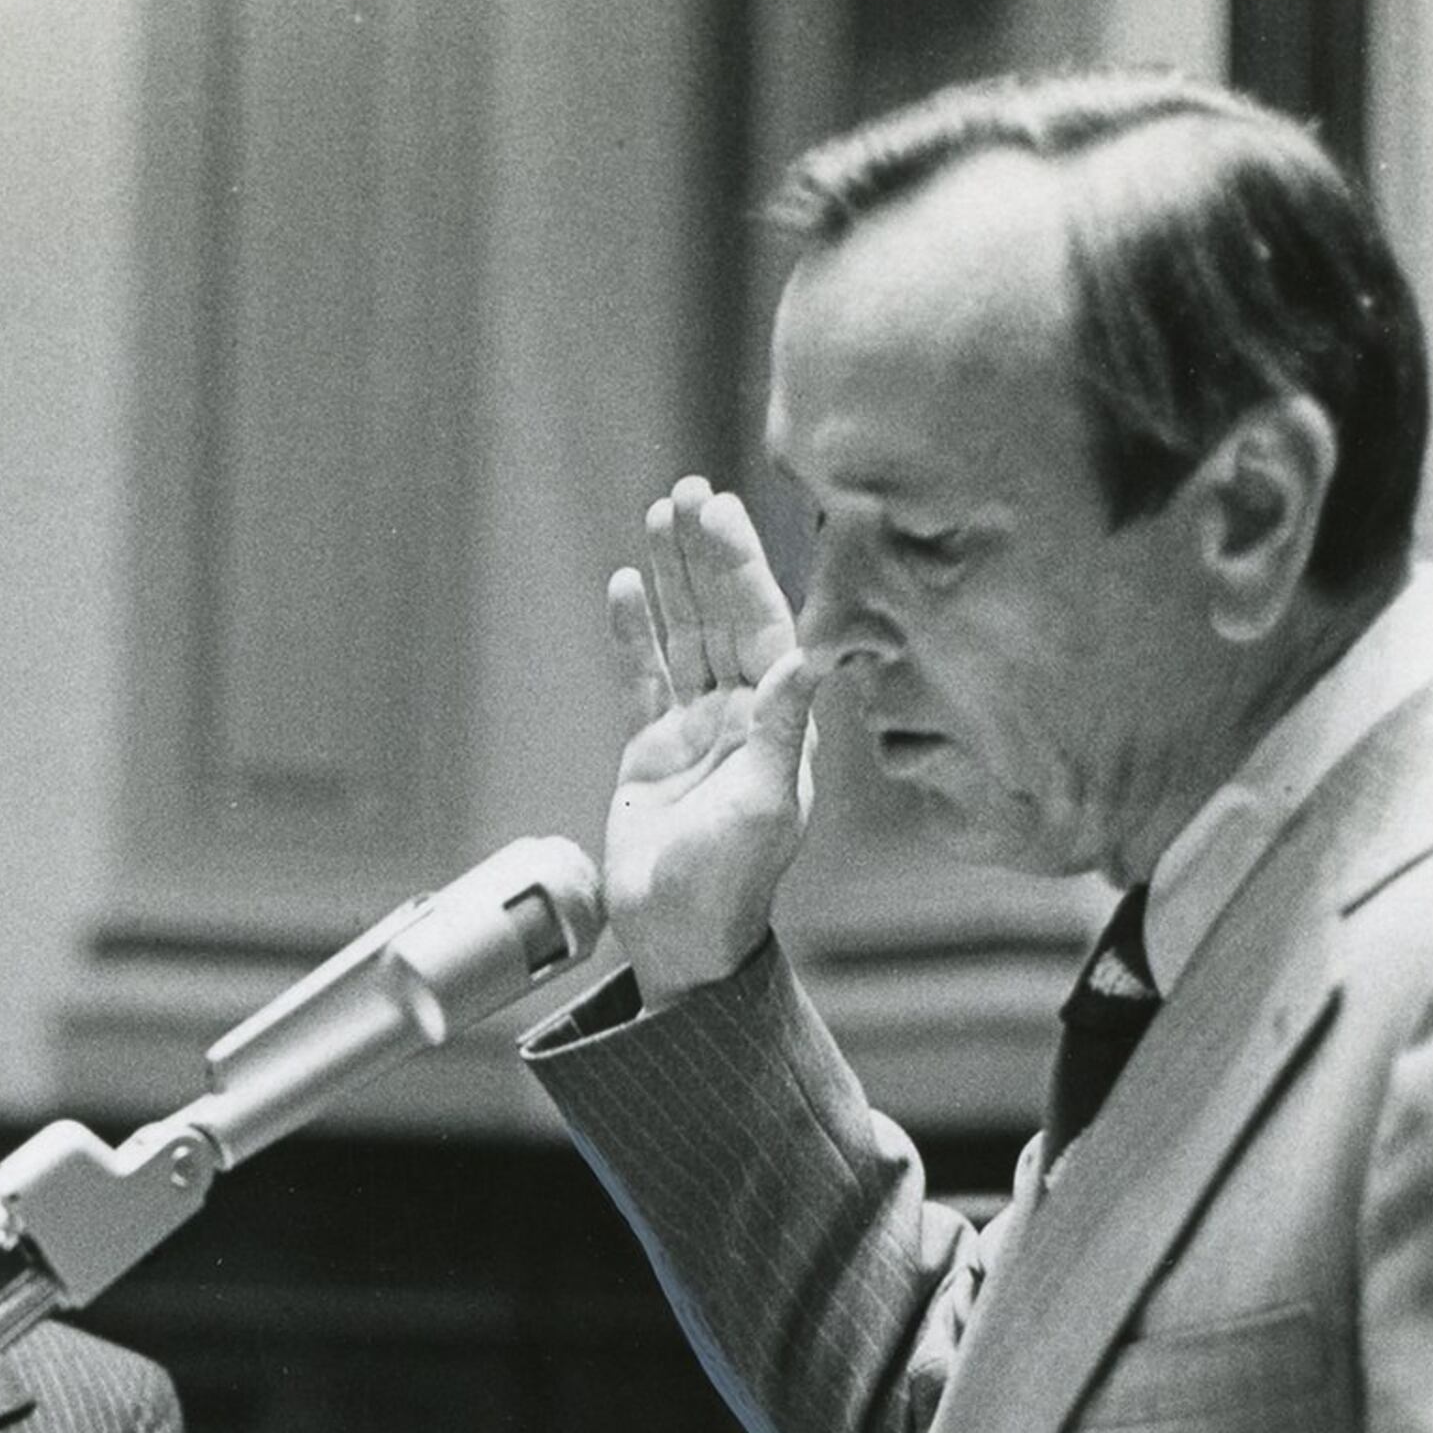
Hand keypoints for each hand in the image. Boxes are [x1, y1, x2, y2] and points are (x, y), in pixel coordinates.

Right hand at [600, 476, 829, 1000]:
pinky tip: (622, 586)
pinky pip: (643, 676)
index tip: (722, 514)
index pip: (764, 625)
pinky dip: (632, 632)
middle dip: (707, 554)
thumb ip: (783, 727)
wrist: (679, 940)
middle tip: (689, 492)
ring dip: (671, 577)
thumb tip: (810, 652)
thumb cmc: (731, 886)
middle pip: (723, 615)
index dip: (743, 567)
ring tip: (656, 517)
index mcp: (781, 724)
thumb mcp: (764, 806)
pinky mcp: (653, 750)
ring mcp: (698, 730)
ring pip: (684, 634)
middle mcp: (744, 717)